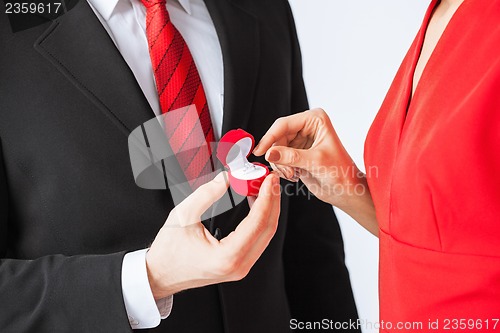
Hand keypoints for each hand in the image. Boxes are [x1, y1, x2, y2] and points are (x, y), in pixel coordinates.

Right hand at [146, 172, 280, 298]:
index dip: (266, 198)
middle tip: (271, 180)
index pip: (257, 223)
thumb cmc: (168, 251)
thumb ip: (207, 194)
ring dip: (268, 210)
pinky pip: (257, 240)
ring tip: (264, 188)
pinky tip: (256, 203)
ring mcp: (241, 268)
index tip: (269, 180)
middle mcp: (238, 266)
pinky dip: (260, 220)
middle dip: (272, 201)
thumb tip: (227, 177)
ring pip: (265, 235)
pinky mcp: (239, 265)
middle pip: (267, 229)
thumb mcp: (183, 215)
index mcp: (227, 257)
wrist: (160, 275)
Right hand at [253, 109, 377, 234]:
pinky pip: (278, 158)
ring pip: (275, 149)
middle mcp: (307, 127)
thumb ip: (291, 157)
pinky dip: (282, 168)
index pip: (284, 124)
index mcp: (315, 120)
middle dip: (277, 156)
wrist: (346, 190)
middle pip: (277, 137)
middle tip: (286, 170)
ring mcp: (301, 140)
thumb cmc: (341, 173)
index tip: (260, 151)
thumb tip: (270, 153)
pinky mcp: (296, 153)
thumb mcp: (315, 162)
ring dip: (280, 164)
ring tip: (293, 174)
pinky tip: (294, 175)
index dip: (270, 138)